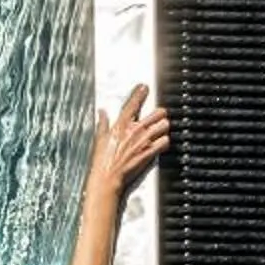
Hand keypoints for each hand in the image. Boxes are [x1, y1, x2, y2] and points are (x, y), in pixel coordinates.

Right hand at [87, 85, 169, 199]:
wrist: (107, 177)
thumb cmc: (102, 160)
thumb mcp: (99, 139)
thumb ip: (102, 124)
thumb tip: (101, 113)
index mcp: (121, 126)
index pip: (132, 104)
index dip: (139, 93)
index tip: (144, 88)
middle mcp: (135, 130)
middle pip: (158, 113)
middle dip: (159, 115)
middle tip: (158, 118)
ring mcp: (144, 141)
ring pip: (165, 125)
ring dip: (164, 127)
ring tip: (160, 130)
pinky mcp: (150, 152)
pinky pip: (166, 141)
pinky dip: (165, 142)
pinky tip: (160, 143)